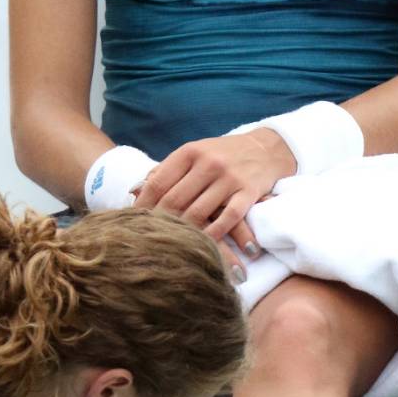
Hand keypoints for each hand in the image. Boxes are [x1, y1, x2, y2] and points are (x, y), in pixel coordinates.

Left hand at [132, 128, 294, 271]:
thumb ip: (166, 171)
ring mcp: (230, 177)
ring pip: (199, 211)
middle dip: (159, 222)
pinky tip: (205, 246)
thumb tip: (134, 191)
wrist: (266, 149)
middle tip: (148, 240)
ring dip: (185, 231)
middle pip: (175, 200)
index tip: (131, 223)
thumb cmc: (222, 155)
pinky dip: (215, 233)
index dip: (143, 205)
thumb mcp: (194, 154)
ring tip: (172, 247)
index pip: (158, 182)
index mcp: (190, 152)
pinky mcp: (248, 192)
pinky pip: (228, 218)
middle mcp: (208, 163)